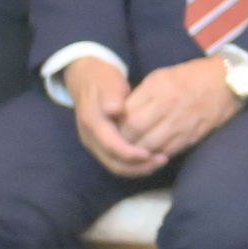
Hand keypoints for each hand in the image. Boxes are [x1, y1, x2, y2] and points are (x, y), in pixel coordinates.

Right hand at [63, 54, 165, 177]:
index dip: (130, 153)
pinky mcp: (102, 146)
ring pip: (116, 165)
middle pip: (113, 162)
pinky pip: (117, 161)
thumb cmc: (103, 80)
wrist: (87, 81)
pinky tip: (151, 159)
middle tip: (161, 160)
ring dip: (138, 168)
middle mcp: (91, 138)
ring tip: (159, 161)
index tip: (149, 153)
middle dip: (137, 166)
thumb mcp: (108, 83)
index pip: (111, 145)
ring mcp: (95, 144)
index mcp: (91, 123)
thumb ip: (112, 96)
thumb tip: (116, 109)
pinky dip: (134, 164)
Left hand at [117, 55, 243, 160]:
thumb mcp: (161, 77)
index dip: (115, 125)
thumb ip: (141, 95)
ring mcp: (180, 124)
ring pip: (148, 146)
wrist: (226, 83)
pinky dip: (155, 154)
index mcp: (157, 88)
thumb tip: (121, 114)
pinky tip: (150, 153)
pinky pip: (167, 151)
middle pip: (134, 133)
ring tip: (131, 150)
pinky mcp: (191, 136)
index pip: (127, 114)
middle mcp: (167, 106)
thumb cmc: (191, 76)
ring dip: (136, 152)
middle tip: (117, 143)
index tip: (112, 128)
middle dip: (122, 141)